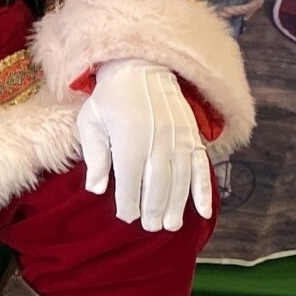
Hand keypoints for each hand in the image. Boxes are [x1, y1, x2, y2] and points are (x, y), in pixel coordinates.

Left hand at [76, 59, 212, 231]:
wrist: (142, 68)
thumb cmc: (109, 99)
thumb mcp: (91, 122)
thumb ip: (94, 156)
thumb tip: (96, 190)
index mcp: (130, 137)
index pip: (130, 179)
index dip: (129, 202)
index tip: (126, 217)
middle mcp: (159, 140)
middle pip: (158, 184)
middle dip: (154, 209)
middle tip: (151, 227)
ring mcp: (180, 139)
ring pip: (181, 180)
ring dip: (177, 205)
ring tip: (171, 225)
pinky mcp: (194, 137)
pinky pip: (201, 167)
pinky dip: (204, 190)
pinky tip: (204, 212)